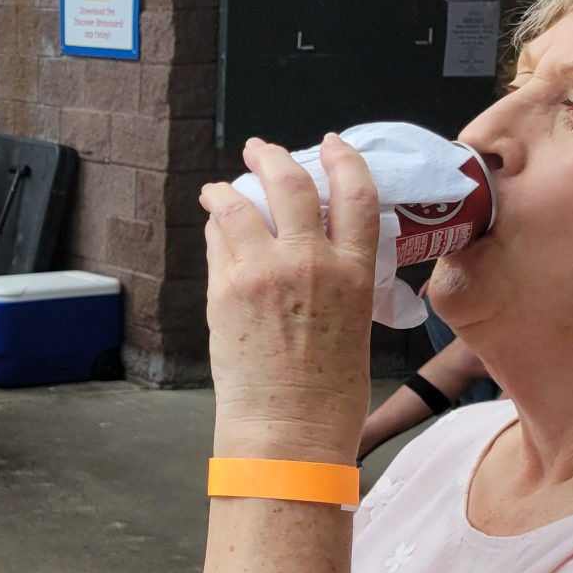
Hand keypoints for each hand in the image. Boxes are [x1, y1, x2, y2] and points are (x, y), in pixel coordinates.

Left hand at [198, 135, 377, 463]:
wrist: (288, 428)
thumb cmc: (328, 393)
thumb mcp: (355, 324)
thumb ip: (338, 280)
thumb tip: (313, 250)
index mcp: (355, 273)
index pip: (357, 194)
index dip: (343, 160)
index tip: (330, 144)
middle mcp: (311, 262)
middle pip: (292, 184)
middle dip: (273, 157)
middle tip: (262, 149)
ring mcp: (263, 271)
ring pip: (242, 204)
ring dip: (230, 187)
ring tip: (222, 185)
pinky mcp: (225, 288)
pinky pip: (220, 240)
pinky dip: (218, 225)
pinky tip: (216, 224)